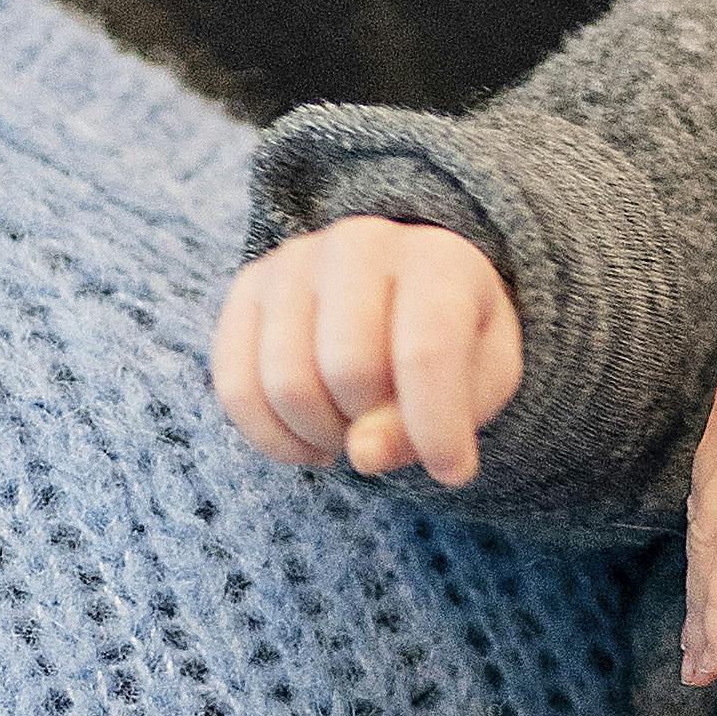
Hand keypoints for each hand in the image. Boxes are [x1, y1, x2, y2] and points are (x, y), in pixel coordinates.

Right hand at [210, 217, 523, 488]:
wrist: (402, 291)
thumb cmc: (455, 341)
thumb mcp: (480, 380)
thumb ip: (441, 417)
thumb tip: (363, 453)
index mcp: (437, 259)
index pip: (426, 350)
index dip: (435, 427)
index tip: (451, 470)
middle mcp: (359, 244)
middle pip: (348, 368)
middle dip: (371, 426)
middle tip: (387, 428)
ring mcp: (294, 261)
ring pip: (287, 383)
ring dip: (321, 435)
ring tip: (349, 431)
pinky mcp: (249, 289)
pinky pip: (236, 386)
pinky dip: (272, 437)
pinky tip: (307, 440)